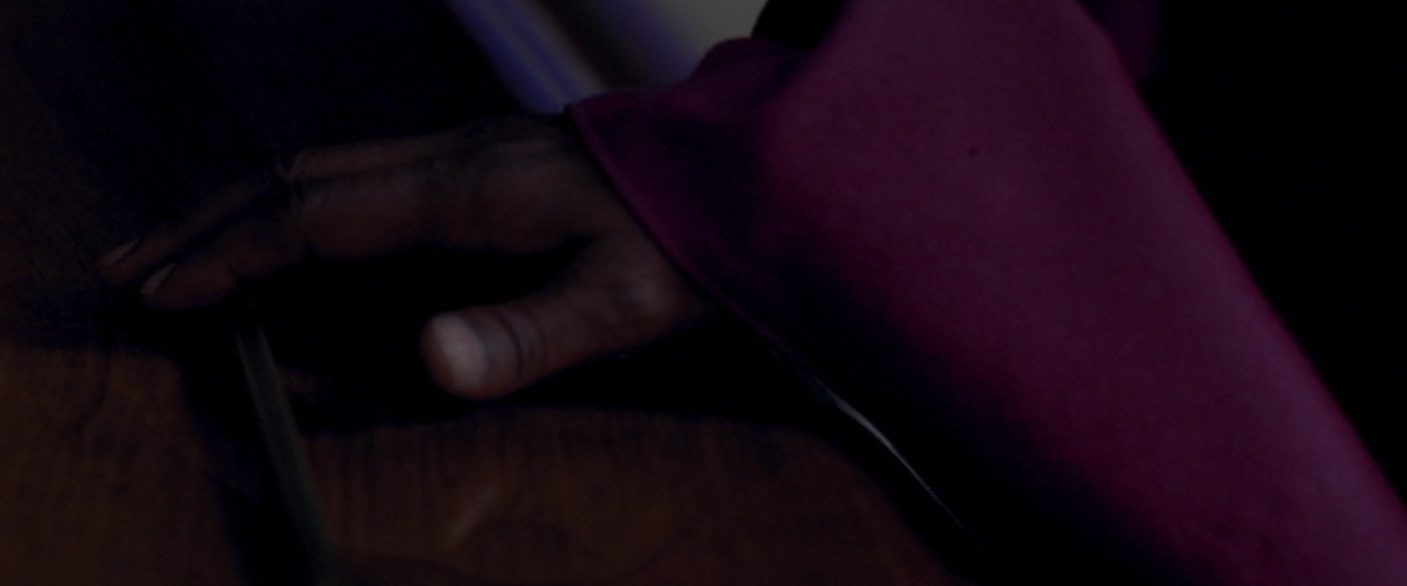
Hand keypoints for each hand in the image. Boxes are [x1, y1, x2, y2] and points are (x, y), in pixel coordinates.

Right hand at [99, 117, 710, 398]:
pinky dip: (299, 200)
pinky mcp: (484, 161)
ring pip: (325, 167)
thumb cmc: (684, 239)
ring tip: (184, 243)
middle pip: (297, 178)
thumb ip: (526, 334)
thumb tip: (428, 359)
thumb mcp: (620, 301)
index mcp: (466, 191)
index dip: (232, 253)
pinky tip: (292, 228)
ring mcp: (465, 153)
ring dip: (243, 204)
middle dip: (207, 221)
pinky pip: (363, 172)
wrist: (738, 175)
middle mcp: (451, 159)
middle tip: (132, 264)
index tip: (165, 291)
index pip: (315, 215)